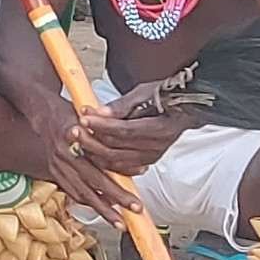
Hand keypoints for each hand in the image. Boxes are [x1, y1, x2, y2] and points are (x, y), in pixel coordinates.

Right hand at [29, 97, 140, 227]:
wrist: (44, 113)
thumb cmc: (74, 114)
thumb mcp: (93, 119)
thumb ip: (109, 141)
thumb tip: (138, 166)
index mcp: (74, 137)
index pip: (101, 163)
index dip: (120, 178)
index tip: (137, 191)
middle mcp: (63, 153)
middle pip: (93, 181)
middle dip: (115, 198)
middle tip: (135, 210)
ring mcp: (56, 164)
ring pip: (81, 192)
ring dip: (102, 209)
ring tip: (119, 222)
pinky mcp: (53, 171)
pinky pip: (71, 191)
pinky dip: (87, 202)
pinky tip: (101, 210)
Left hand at [72, 93, 197, 179]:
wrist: (185, 110)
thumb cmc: (165, 97)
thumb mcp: (145, 92)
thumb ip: (121, 105)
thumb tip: (99, 112)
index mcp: (159, 129)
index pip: (124, 130)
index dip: (101, 125)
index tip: (83, 116)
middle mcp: (156, 147)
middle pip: (117, 150)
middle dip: (92, 140)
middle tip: (74, 128)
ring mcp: (151, 157)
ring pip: (116, 162)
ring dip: (94, 152)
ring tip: (78, 139)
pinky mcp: (146, 162)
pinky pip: (121, 167)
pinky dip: (105, 161)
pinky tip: (92, 151)